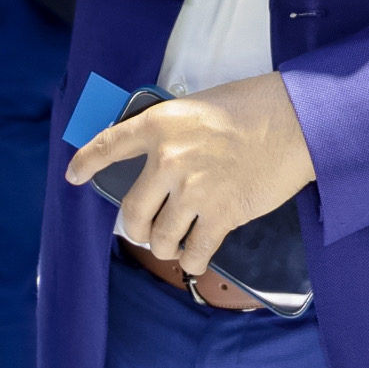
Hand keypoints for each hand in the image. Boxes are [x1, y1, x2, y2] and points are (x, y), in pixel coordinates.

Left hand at [66, 73, 313, 276]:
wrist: (294, 122)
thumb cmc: (253, 108)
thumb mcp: (198, 107)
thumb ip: (174, 133)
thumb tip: (162, 159)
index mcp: (160, 125)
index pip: (109, 144)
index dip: (87, 162)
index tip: (73, 175)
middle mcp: (168, 160)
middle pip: (131, 213)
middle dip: (135, 230)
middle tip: (144, 232)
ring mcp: (193, 190)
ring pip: (160, 238)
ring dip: (165, 247)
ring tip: (175, 244)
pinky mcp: (221, 214)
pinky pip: (194, 251)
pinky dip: (192, 260)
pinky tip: (196, 256)